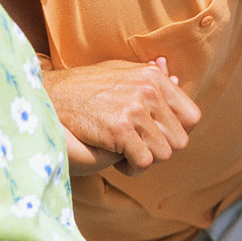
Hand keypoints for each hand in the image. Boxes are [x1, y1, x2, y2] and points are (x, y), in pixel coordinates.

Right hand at [43, 57, 200, 175]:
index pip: (192, 117)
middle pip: (180, 140)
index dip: (178, 133)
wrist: (49, 94)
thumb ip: (149, 76)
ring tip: (125, 153)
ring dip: (144, 161)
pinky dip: (132, 169)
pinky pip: (143, 162)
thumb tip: (174, 75)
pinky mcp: (119, 128)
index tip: (158, 137)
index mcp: (153, 78)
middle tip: (138, 148)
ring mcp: (135, 109)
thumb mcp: (119, 71)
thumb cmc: (84, 86)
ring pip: (163, 155)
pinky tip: (117, 160)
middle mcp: (149, 91)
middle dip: (160, 150)